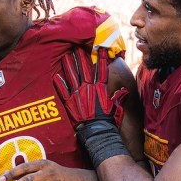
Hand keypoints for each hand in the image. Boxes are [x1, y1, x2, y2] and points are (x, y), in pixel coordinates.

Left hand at [54, 46, 128, 167]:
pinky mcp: (69, 103)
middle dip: (81, 57)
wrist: (97, 132)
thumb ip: (118, 97)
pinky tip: (55, 75)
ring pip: (72, 76)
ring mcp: (78, 95)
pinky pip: (63, 90)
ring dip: (69, 65)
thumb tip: (124, 91)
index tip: (100, 49)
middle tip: (77, 47)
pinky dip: (59, 83)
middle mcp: (88, 89)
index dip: (101, 59)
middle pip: (84, 69)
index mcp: (100, 89)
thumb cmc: (108, 120)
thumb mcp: (116, 107)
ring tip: (66, 56)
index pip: (101, 70)